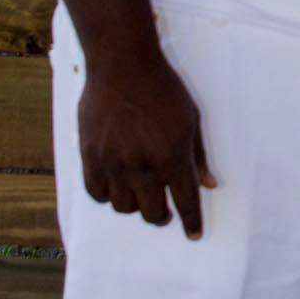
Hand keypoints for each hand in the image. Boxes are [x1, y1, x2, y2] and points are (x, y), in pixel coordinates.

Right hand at [78, 52, 216, 237]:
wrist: (123, 64)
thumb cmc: (163, 89)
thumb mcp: (192, 119)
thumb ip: (199, 155)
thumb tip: (209, 183)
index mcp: (172, 156)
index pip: (185, 202)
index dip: (192, 222)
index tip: (194, 234)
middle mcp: (142, 165)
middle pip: (152, 212)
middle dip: (162, 217)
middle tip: (164, 211)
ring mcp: (113, 162)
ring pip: (123, 207)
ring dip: (135, 206)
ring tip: (139, 195)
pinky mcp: (90, 155)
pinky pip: (96, 193)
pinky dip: (107, 196)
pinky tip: (115, 187)